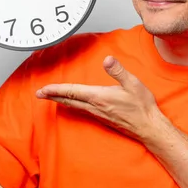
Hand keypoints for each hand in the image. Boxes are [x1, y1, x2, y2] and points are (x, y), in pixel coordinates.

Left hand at [36, 56, 161, 141]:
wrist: (148, 127)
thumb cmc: (142, 107)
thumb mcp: (133, 84)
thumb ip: (118, 71)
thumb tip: (107, 60)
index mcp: (99, 97)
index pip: (72, 91)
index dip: (56, 89)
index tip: (43, 88)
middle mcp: (95, 107)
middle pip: (68, 100)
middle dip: (52, 96)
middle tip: (38, 93)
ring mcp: (98, 114)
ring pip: (74, 106)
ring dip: (60, 100)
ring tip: (50, 97)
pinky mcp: (102, 117)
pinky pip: (81, 110)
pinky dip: (72, 105)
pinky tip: (71, 104)